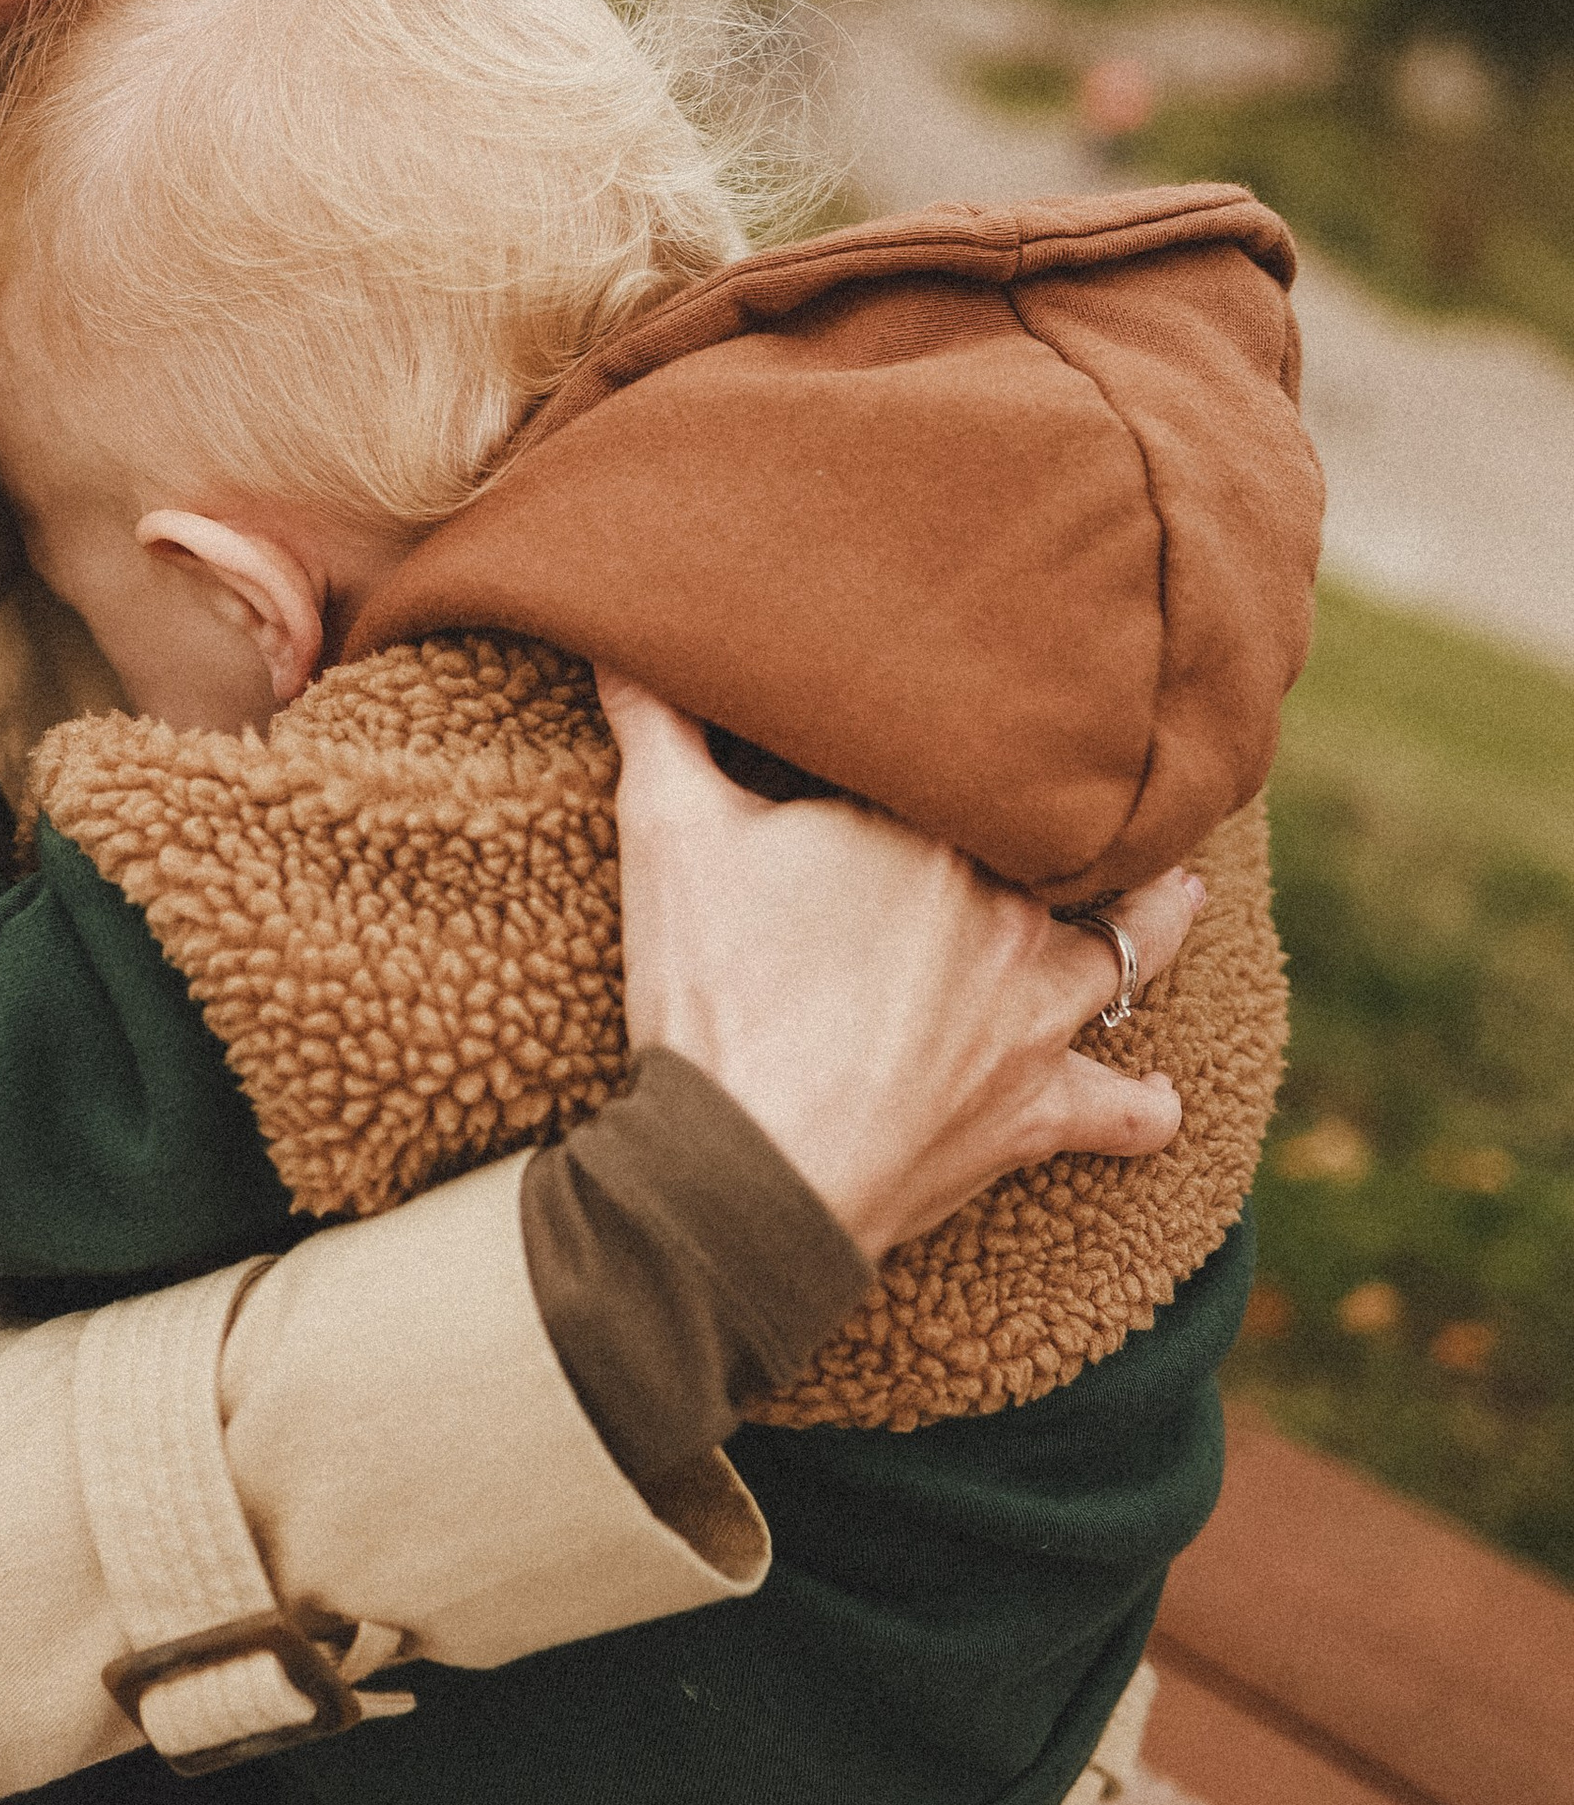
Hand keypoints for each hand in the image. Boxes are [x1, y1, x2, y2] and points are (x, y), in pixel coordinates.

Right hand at [597, 670, 1193, 1261]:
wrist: (749, 1168)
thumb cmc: (713, 991)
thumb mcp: (666, 835)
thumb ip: (654, 722)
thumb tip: (620, 636)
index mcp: (932, 825)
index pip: (971, 753)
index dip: (975, 726)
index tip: (995, 689)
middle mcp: (1007, 909)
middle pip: (1063, 840)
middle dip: (1089, 810)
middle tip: (1115, 770)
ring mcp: (1031, 1012)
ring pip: (1123, 950)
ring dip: (1156, 924)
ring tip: (1184, 893)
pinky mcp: (1030, 1110)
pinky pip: (1109, 1108)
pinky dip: (1136, 1110)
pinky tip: (1165, 1108)